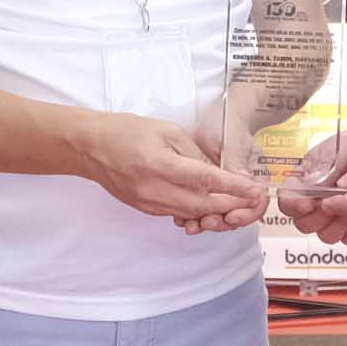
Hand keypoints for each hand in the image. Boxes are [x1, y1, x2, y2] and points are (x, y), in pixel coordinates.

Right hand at [79, 111, 268, 228]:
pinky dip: (196, 210)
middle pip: (204, 206)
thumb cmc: (127, 131)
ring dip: (216, 211)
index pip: (208, 181)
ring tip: (236, 202)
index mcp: (163, 165)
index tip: (255, 190)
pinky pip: (178, 213)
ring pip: (193, 214)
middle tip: (252, 199)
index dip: (235, 188)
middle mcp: (156, 190)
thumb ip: (194, 153)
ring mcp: (150, 203)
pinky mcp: (145, 209)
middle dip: (232, 204)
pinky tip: (209, 203)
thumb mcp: (167, 131)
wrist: (91, 148)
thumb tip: (218, 172)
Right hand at [283, 125, 346, 221]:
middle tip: (332, 202)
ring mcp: (333, 218)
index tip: (306, 202)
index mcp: (304, 184)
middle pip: (303, 224)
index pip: (287, 201)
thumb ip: (321, 165)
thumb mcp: (338, 150)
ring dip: (338, 222)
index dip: (294, 204)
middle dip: (317, 215)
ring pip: (326, 235)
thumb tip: (307, 181)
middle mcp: (316, 204)